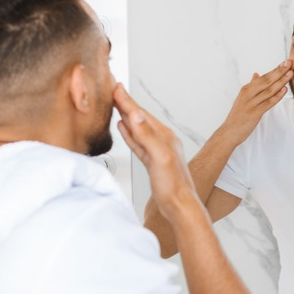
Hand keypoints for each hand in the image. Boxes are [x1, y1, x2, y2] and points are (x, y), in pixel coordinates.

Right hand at [113, 84, 195, 211]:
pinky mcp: (153, 161)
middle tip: (113, 91)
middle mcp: (162, 140)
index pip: (141, 114)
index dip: (127, 100)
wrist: (179, 206)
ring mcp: (158, 150)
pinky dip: (130, 134)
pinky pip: (138, 143)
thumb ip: (147, 136)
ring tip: (117, 105)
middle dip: (126, 104)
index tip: (116, 87)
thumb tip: (134, 114)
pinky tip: (124, 129)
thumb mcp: (159, 157)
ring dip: (127, 117)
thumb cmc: (173, 185)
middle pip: (140, 118)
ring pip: (138, 129)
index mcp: (164, 136)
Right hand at [224, 60, 291, 144]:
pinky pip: (268, 103)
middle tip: (290, 62)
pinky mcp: (254, 113)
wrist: (229, 131)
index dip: (275, 69)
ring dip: (281, 81)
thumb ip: (252, 86)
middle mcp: (248, 93)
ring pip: (269, 90)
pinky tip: (284, 90)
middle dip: (279, 71)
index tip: (286, 62)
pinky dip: (277, 96)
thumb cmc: (238, 115)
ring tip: (290, 73)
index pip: (264, 77)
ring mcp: (251, 103)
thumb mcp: (243, 98)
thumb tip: (256, 74)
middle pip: (267, 80)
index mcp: (246, 89)